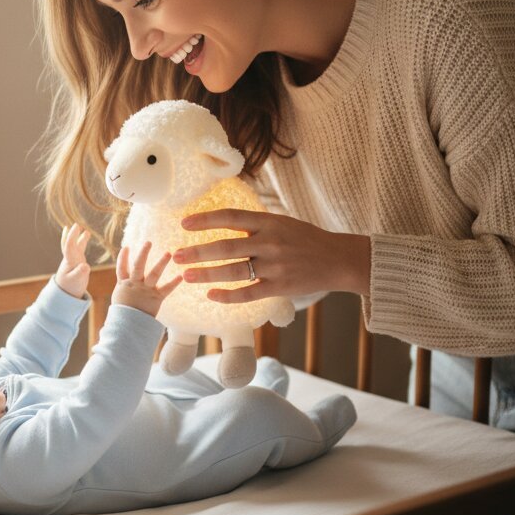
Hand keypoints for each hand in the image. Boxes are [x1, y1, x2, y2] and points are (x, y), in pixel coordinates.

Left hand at [56, 223, 91, 298]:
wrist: (65, 293)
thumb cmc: (70, 287)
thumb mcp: (76, 281)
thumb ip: (80, 273)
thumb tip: (85, 266)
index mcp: (69, 261)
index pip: (69, 246)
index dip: (72, 236)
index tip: (76, 227)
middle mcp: (71, 258)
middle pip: (70, 243)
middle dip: (73, 234)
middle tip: (76, 225)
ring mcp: (74, 260)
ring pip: (75, 245)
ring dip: (78, 237)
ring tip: (85, 230)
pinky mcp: (77, 262)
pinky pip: (79, 249)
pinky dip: (81, 242)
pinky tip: (85, 237)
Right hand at [112, 241, 183, 316]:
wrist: (128, 328)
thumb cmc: (123, 316)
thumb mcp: (120, 299)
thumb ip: (124, 289)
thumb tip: (124, 283)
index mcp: (124, 285)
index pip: (121, 268)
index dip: (123, 257)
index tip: (126, 247)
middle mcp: (135, 285)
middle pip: (138, 265)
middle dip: (143, 253)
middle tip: (149, 242)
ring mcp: (146, 291)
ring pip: (153, 274)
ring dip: (161, 263)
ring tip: (169, 253)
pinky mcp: (156, 299)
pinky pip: (166, 290)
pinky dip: (174, 283)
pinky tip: (181, 276)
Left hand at [172, 209, 370, 301]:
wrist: (338, 259)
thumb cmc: (304, 239)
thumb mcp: (281, 222)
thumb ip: (254, 223)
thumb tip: (221, 218)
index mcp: (268, 222)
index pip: (230, 218)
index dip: (205, 220)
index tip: (183, 223)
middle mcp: (270, 243)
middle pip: (226, 247)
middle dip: (198, 252)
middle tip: (176, 256)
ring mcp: (275, 266)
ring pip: (234, 272)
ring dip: (207, 274)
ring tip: (185, 276)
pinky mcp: (280, 287)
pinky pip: (249, 293)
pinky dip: (228, 296)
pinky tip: (211, 296)